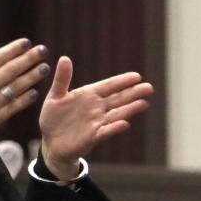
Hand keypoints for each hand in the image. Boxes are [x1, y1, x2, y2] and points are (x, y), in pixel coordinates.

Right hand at [0, 38, 49, 169]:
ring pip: (16, 87)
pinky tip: (34, 93)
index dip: (13, 49)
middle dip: (28, 59)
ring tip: (44, 68)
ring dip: (32, 77)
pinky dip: (25, 100)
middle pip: (11, 70)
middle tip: (43, 50)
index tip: (25, 43)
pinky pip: (14, 107)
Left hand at [39, 56, 153, 179]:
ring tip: (143, 103)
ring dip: (129, 109)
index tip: (137, 76)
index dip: (121, 82)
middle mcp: (96, 108)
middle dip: (133, 93)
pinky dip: (114, 128)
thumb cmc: (53, 117)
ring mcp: (96, 122)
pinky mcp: (92, 137)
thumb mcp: (55, 96)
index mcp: (88, 95)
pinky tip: (124, 124)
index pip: (108, 86)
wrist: (51, 142)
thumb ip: (61, 79)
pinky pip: (105, 131)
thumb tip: (64, 58)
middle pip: (117, 99)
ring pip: (116, 114)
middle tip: (149, 87)